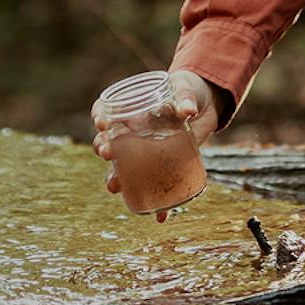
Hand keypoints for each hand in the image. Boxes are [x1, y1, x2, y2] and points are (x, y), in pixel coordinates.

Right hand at [91, 69, 220, 223]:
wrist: (205, 105)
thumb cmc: (187, 90)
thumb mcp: (186, 88)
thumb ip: (185, 98)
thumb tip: (188, 110)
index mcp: (133, 110)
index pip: (106, 113)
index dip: (99, 117)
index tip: (101, 123)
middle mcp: (134, 133)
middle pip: (109, 143)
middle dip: (103, 149)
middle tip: (107, 153)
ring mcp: (147, 151)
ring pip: (124, 169)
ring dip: (116, 178)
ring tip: (115, 187)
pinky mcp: (166, 164)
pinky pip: (158, 186)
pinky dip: (160, 204)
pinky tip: (161, 216)